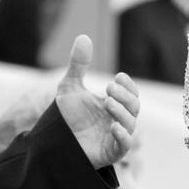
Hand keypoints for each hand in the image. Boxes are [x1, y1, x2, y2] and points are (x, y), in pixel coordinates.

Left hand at [55, 35, 139, 168]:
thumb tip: (84, 36)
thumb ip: (79, 64)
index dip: (127, 85)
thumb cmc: (66, 117)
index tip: (117, 77)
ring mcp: (117, 136)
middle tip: (109, 88)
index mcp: (115, 105)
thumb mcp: (70, 87)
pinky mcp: (112, 152)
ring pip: (131, 123)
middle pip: (135, 106)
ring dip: (123, 112)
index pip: (131, 93)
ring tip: (108, 103)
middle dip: (125, 96)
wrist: (53, 143)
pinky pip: (125, 145)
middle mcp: (120, 119)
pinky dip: (123, 136)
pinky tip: (114, 126)